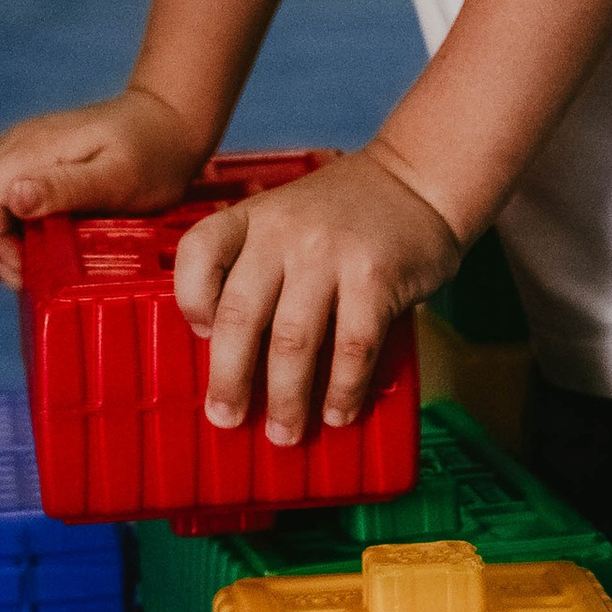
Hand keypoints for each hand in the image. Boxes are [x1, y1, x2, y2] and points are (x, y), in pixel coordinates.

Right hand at [0, 84, 208, 288]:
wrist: (170, 122)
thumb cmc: (153, 154)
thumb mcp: (119, 177)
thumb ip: (66, 189)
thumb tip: (14, 199)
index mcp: (31, 148)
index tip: (28, 271)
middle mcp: (13, 144)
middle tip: (27, 273)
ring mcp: (14, 149)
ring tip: (24, 260)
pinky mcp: (22, 160)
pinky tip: (28, 240)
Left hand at [174, 147, 463, 444]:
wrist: (420, 179)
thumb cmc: (347, 214)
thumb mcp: (288, 217)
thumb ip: (259, 267)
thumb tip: (237, 358)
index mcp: (254, 216)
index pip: (199, 252)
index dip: (190, 300)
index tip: (201, 335)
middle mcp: (284, 231)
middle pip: (240, 315)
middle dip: (231, 378)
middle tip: (227, 418)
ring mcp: (330, 254)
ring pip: (293, 342)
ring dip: (287, 399)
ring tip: (285, 433)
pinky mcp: (376, 277)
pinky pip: (352, 348)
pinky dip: (343, 389)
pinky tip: (339, 412)